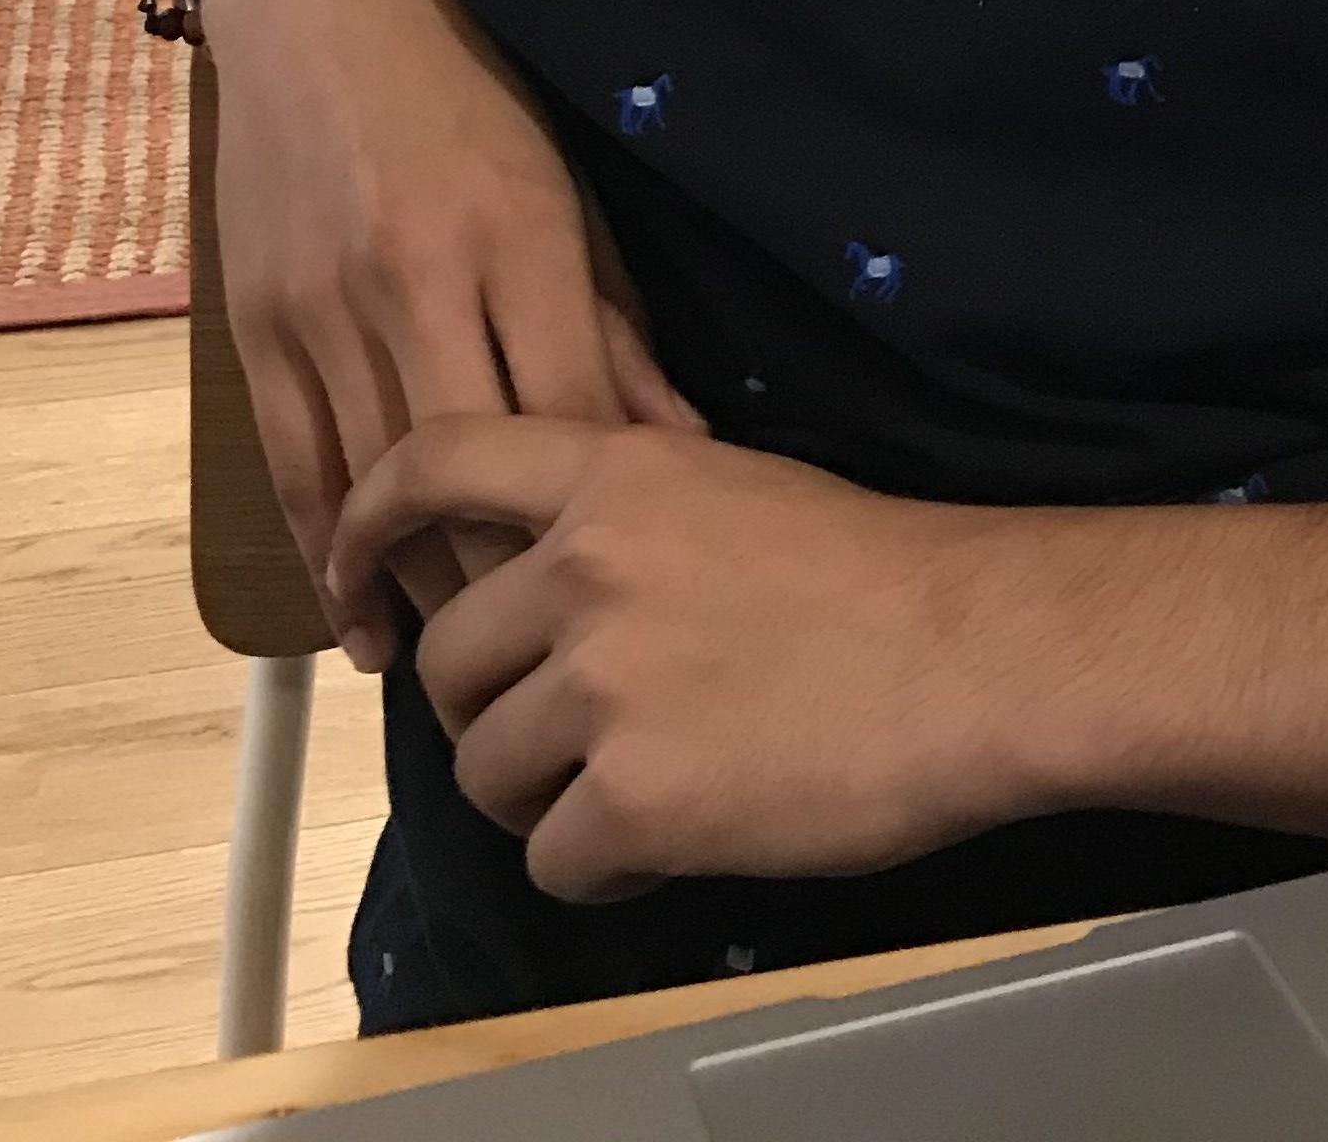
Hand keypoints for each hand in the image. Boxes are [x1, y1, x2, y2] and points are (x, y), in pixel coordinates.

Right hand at [202, 0, 692, 665]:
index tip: (631, 591)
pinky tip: (367, 624)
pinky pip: (295, 472)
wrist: (315, 5)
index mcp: (513, 239)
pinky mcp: (257, 327)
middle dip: (512, 578)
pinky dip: (331, 560)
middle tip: (557, 656)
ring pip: (378, 489)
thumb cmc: (469, 90)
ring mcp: (323, 309)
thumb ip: (614, 327)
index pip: (566, 414)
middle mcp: (414, 281)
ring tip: (476, 668)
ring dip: (424, 586)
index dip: (595, 519)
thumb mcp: (565, 190)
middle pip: (469, 474)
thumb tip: (680, 450)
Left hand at [328, 416, 1033, 898]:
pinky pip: (553, 860)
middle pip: (447, 661)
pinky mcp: (634, 800)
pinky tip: (671, 839)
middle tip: (560, 732)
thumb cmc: (881, 568)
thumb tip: (546, 570)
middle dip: (487, 709)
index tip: (352, 579)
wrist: (975, 651)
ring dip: (542, 797)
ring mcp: (602, 687)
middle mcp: (585, 569)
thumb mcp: (733, 484)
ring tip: (630, 789)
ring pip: (485, 771)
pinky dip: (601, 867)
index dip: (367, 521)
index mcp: (611, 477)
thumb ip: (626, 510)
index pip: (434, 461)